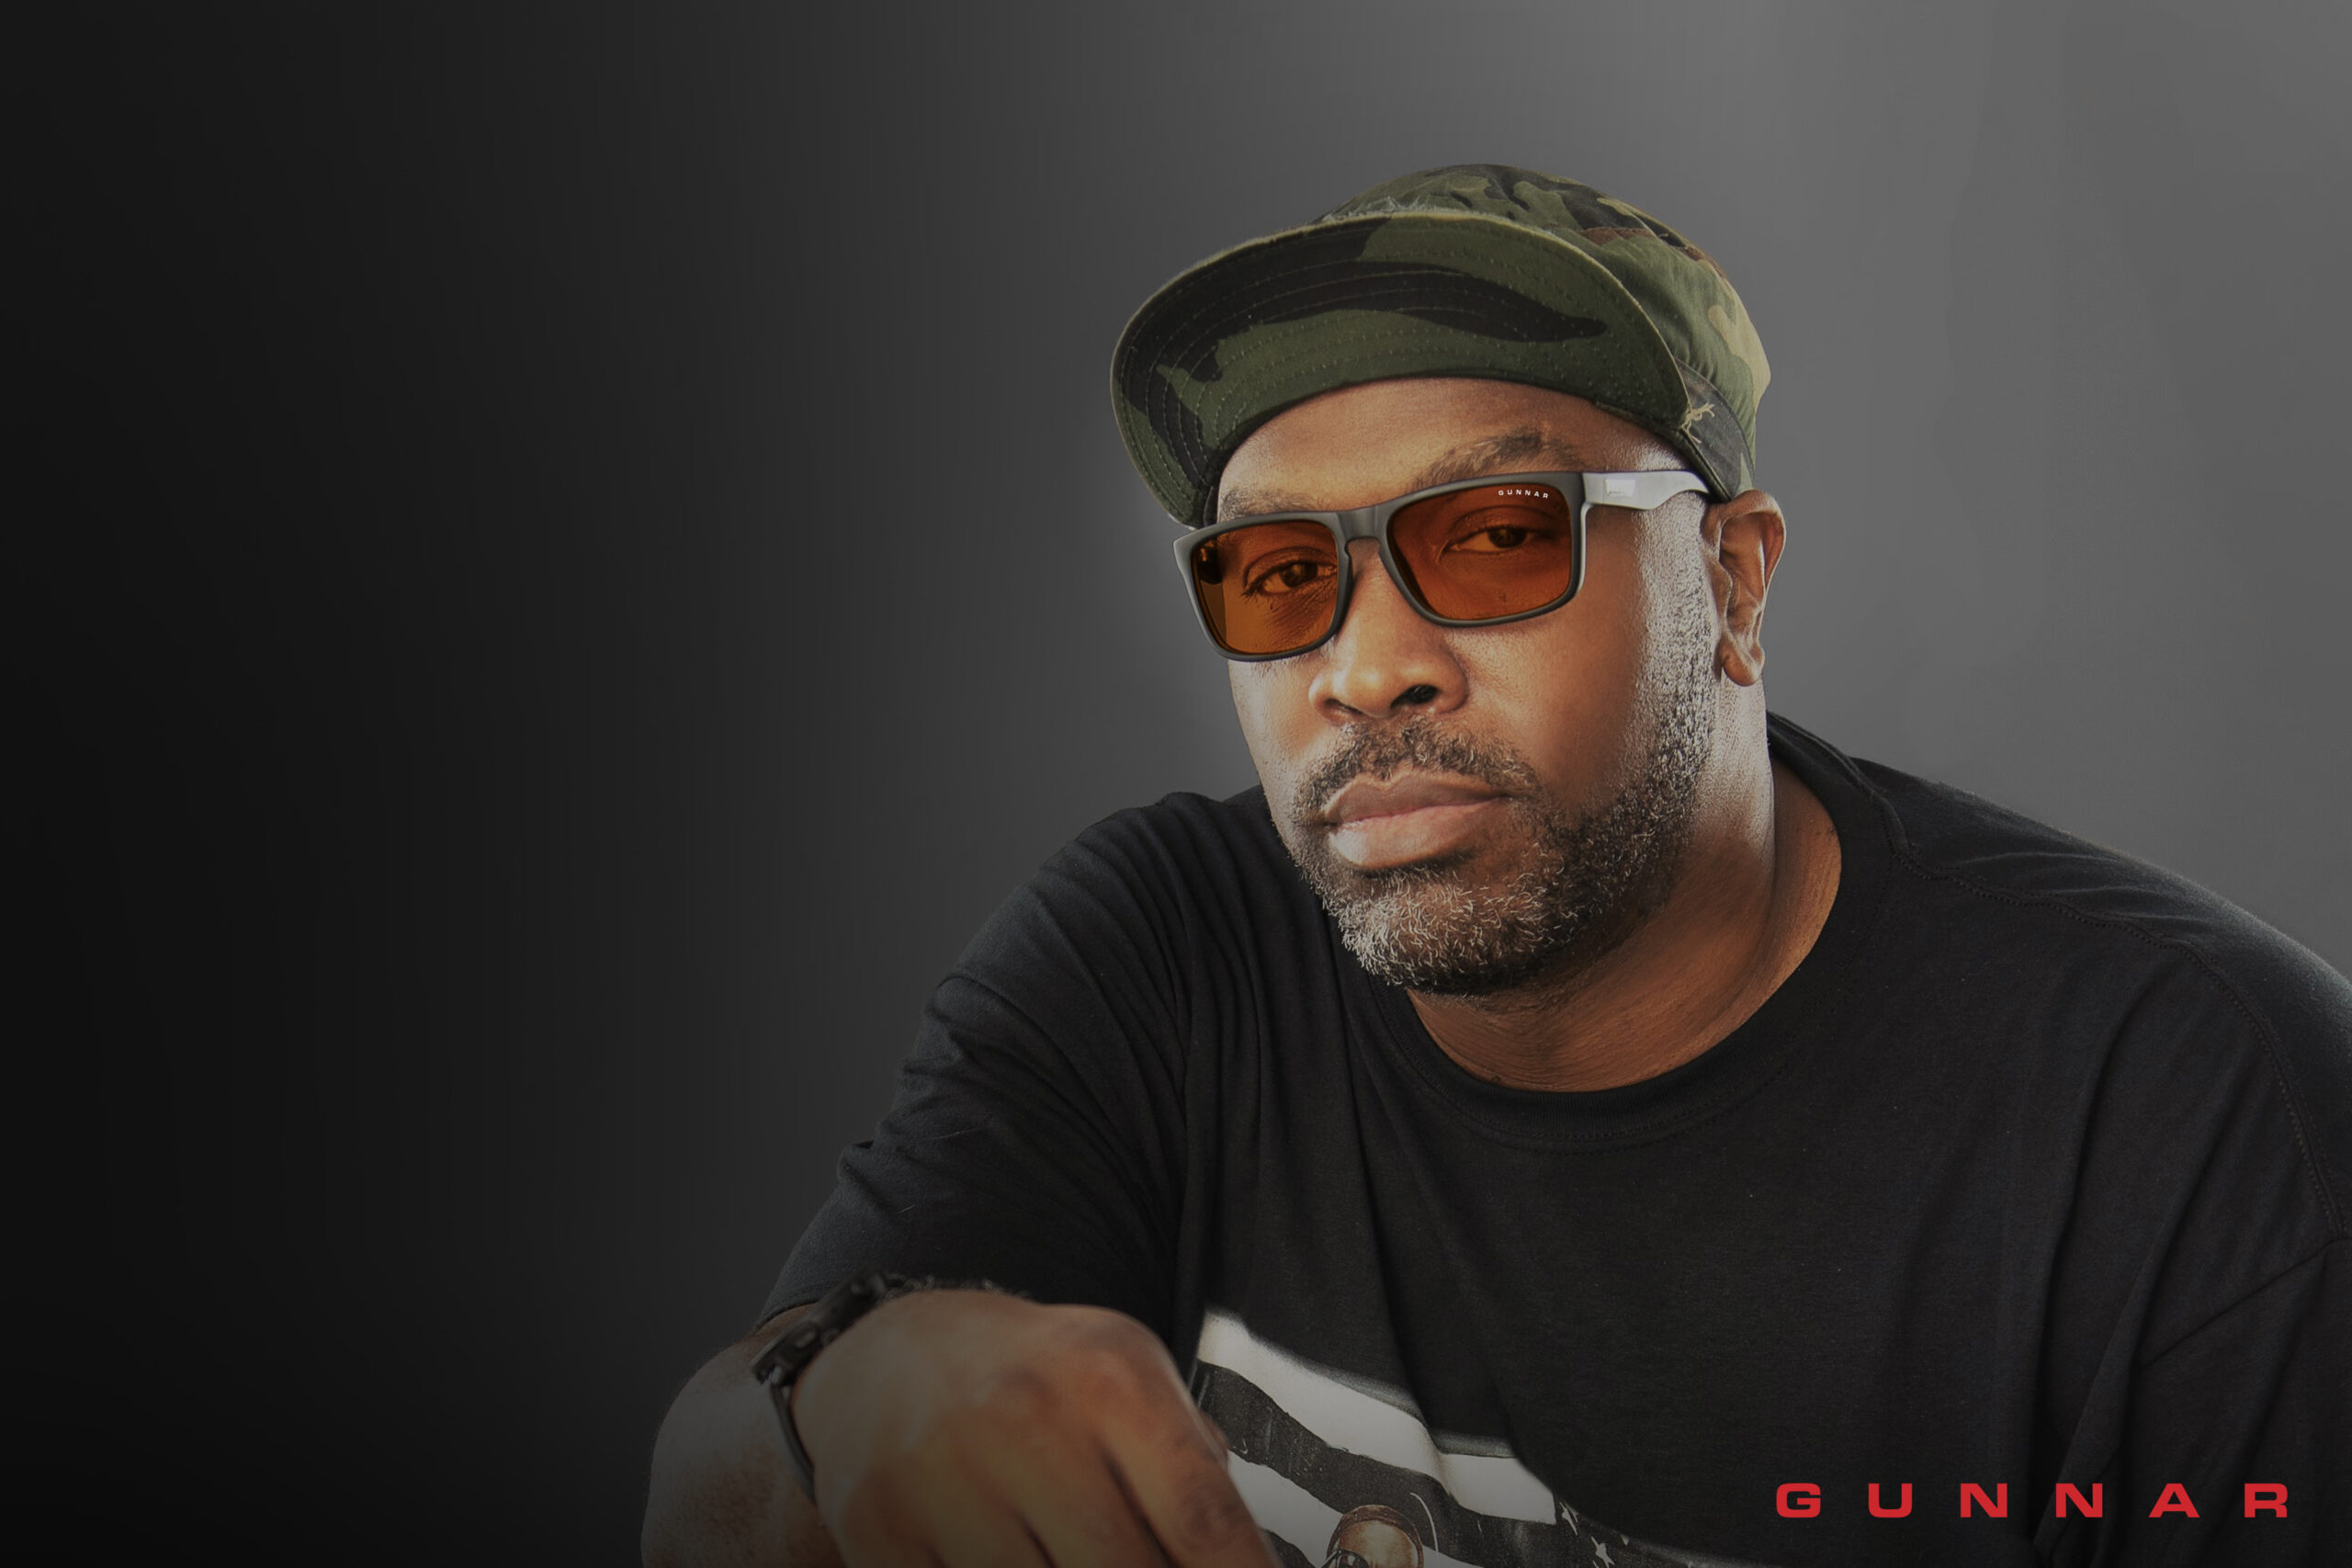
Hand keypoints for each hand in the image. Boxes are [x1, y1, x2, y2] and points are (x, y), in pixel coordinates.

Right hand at [791, 1289, 1276, 1567]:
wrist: (890, 1359)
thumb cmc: (1030, 1381)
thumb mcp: (1123, 1381)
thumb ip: (1189, 1467)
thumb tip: (1243, 1563)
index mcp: (1107, 1376)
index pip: (1202, 1520)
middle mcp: (1025, 1419)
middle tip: (1143, 1567)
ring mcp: (944, 1479)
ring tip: (1071, 1557)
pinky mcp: (879, 1530)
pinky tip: (1011, 1557)